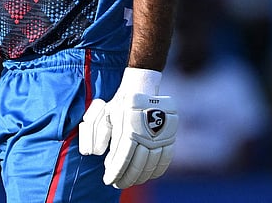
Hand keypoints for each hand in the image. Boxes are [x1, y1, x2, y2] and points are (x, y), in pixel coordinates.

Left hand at [78, 69, 177, 188]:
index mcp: (129, 128)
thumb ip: (101, 135)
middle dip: (126, 179)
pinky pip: (165, 160)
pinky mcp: (170, 136)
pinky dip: (156, 171)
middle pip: (136, 166)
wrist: (142, 87)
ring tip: (131, 181)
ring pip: (150, 166)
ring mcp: (160, 136)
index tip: (108, 180)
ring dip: (139, 177)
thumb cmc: (121, 103)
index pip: (122, 159)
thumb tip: (101, 157)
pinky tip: (147, 175)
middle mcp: (146, 134)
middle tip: (118, 183)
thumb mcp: (107, 115)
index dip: (115, 173)